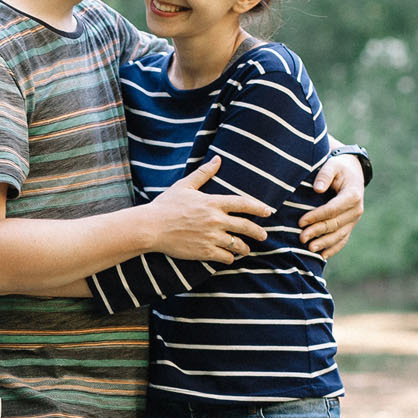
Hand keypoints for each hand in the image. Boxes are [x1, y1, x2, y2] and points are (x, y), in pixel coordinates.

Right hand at [149, 158, 271, 262]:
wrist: (150, 227)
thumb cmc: (165, 205)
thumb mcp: (185, 186)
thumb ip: (204, 173)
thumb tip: (218, 159)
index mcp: (213, 202)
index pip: (244, 204)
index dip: (259, 208)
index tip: (268, 212)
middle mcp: (215, 220)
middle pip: (246, 227)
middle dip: (258, 232)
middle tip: (263, 235)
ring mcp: (211, 237)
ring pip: (238, 244)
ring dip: (245, 248)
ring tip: (246, 249)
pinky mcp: (204, 251)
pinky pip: (225, 257)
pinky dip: (230, 258)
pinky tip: (229, 257)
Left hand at [300, 152, 365, 259]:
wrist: (352, 171)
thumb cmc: (338, 167)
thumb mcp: (332, 165)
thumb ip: (325, 175)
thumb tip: (318, 188)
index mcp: (353, 195)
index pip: (333, 209)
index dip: (317, 217)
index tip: (301, 222)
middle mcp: (356, 209)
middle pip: (335, 224)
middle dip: (317, 232)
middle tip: (301, 238)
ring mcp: (354, 219)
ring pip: (339, 235)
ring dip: (325, 243)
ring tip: (310, 249)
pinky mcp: (350, 225)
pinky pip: (343, 239)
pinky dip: (333, 248)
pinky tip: (322, 256)